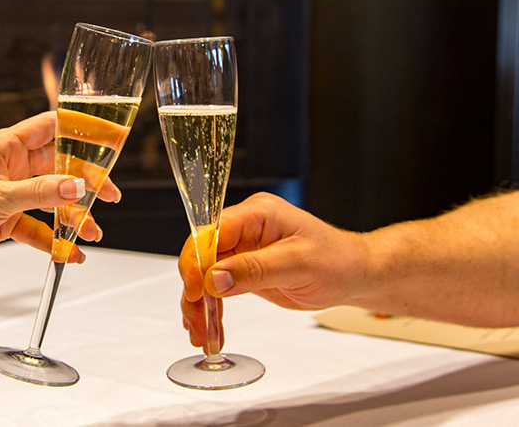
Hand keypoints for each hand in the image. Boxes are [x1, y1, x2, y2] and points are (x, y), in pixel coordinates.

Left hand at [0, 112, 120, 289]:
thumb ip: (40, 193)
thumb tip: (78, 186)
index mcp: (5, 147)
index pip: (51, 127)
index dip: (81, 129)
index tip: (109, 138)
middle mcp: (10, 166)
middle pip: (59, 165)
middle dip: (86, 181)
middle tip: (109, 194)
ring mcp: (10, 193)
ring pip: (53, 199)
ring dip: (73, 215)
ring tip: (91, 231)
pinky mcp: (7, 219)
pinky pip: (40, 227)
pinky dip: (55, 240)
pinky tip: (70, 252)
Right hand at [180, 192, 367, 346]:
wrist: (353, 273)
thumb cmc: (337, 261)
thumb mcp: (298, 264)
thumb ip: (255, 269)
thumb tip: (214, 278)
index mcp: (256, 214)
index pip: (211, 233)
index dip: (197, 262)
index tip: (196, 292)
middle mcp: (244, 227)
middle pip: (201, 256)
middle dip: (194, 291)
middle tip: (197, 322)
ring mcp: (241, 248)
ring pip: (204, 275)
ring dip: (198, 304)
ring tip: (201, 333)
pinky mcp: (242, 268)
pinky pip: (216, 286)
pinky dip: (210, 308)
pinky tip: (209, 327)